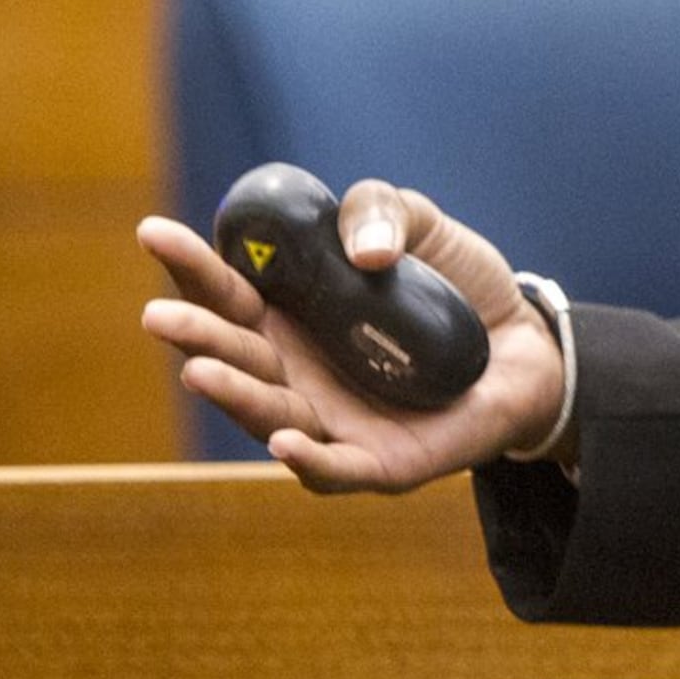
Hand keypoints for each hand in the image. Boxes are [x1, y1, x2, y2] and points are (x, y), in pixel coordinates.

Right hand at [137, 180, 566, 493]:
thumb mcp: (419, 225)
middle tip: (157, 316)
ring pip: (269, 414)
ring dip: (233, 396)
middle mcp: (296, 372)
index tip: (152, 232)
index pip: (226, 291)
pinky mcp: (378, 462)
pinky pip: (333, 468)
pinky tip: (282, 442)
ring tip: (200, 372)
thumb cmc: (456, 286)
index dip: (189, 266)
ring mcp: (331, 420)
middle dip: (194, 337)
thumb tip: (365, 249)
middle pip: (234, 356)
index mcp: (291, 316)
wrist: (527, 343)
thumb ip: (380, 210)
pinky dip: (305, 459)